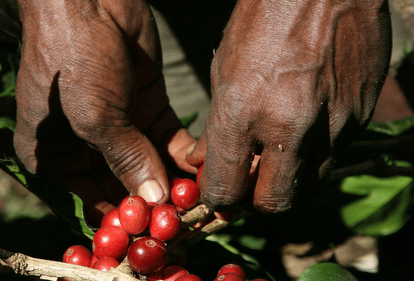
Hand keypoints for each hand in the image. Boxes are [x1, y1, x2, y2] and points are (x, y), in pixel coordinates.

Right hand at [13, 0, 196, 224]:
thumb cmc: (73, 58)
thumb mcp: (94, 117)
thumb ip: (125, 161)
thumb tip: (155, 203)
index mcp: (55, 156)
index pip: (94, 200)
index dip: (126, 218)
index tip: (158, 232)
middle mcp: (87, 147)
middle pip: (126, 185)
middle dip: (156, 201)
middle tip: (189, 218)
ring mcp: (120, 127)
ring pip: (152, 165)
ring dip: (175, 181)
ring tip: (202, 198)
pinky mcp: (146, 108)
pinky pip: (167, 140)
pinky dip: (183, 155)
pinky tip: (200, 167)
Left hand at [187, 0, 391, 211]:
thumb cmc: (263, 20)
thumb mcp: (223, 69)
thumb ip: (215, 126)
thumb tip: (202, 161)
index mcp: (243, 111)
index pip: (226, 188)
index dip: (219, 198)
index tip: (219, 192)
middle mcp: (289, 126)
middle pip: (273, 203)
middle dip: (256, 200)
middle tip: (248, 182)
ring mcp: (331, 124)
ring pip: (308, 186)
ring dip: (288, 180)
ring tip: (277, 154)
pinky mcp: (360, 117)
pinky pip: (334, 157)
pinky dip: (314, 155)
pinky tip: (304, 127)